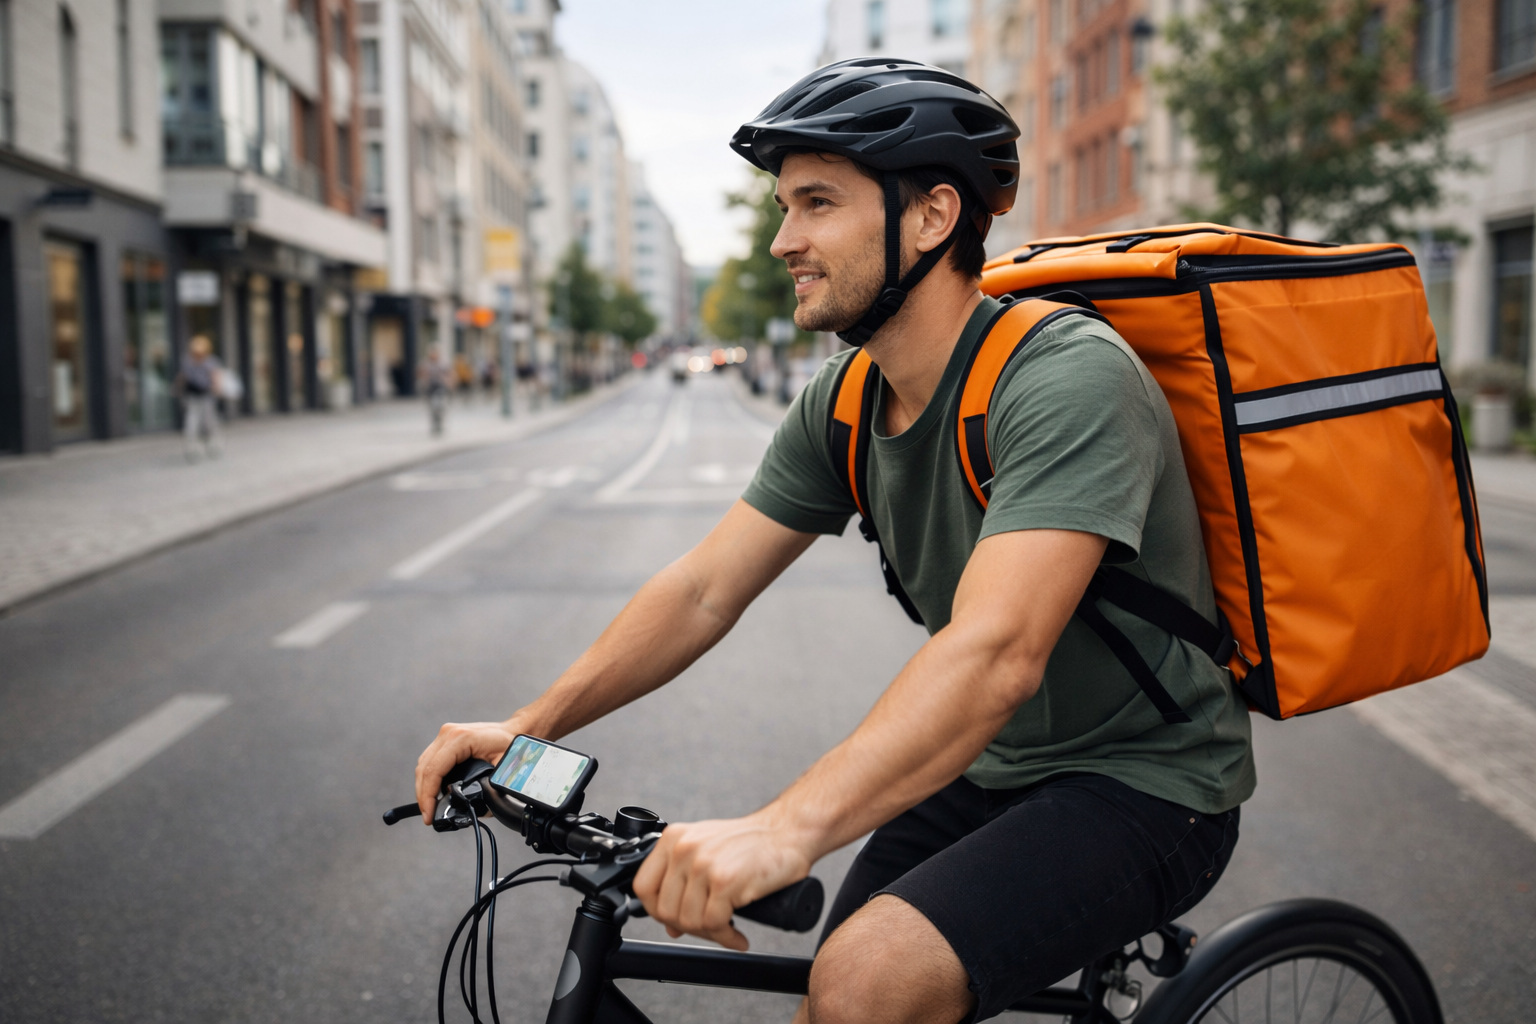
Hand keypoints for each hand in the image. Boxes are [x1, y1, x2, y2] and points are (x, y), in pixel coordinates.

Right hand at [414, 720, 517, 821]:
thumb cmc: (511, 744)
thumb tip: (475, 804)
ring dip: (424, 788)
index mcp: (461, 738)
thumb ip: (491, 785)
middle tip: (428, 816)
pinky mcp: (446, 741)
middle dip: (423, 795)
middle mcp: (449, 734)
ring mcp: (446, 736)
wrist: (514, 730)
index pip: (434, 770)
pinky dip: (429, 778)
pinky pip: (430, 761)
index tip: (429, 814)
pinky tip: (433, 793)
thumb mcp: (504, 766)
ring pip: (424, 765)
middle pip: (425, 768)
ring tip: (429, 808)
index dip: (428, 795)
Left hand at [632, 811, 812, 950]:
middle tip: (708, 929)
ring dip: (709, 934)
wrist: (787, 832)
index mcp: (674, 839)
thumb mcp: (707, 852)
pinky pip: (714, 924)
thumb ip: (683, 881)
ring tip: (726, 931)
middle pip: (665, 910)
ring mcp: (703, 865)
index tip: (673, 920)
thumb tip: (671, 925)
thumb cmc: (751, 842)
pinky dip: (726, 937)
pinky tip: (737, 936)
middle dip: (687, 927)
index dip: (656, 911)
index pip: (644, 887)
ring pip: (688, 921)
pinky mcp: (725, 881)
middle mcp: (684, 849)